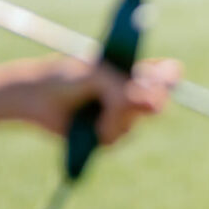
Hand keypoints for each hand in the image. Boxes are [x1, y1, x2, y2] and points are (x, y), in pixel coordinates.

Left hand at [33, 55, 180, 144]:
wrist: (37, 98)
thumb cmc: (65, 78)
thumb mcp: (96, 74)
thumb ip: (120, 87)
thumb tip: (144, 105)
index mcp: (129, 71)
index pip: (161, 72)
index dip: (169, 76)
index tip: (172, 76)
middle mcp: (129, 93)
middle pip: (156, 100)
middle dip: (149, 103)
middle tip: (143, 103)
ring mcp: (120, 116)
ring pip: (136, 121)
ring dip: (118, 119)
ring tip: (98, 115)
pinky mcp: (109, 135)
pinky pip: (120, 137)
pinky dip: (108, 131)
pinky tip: (95, 127)